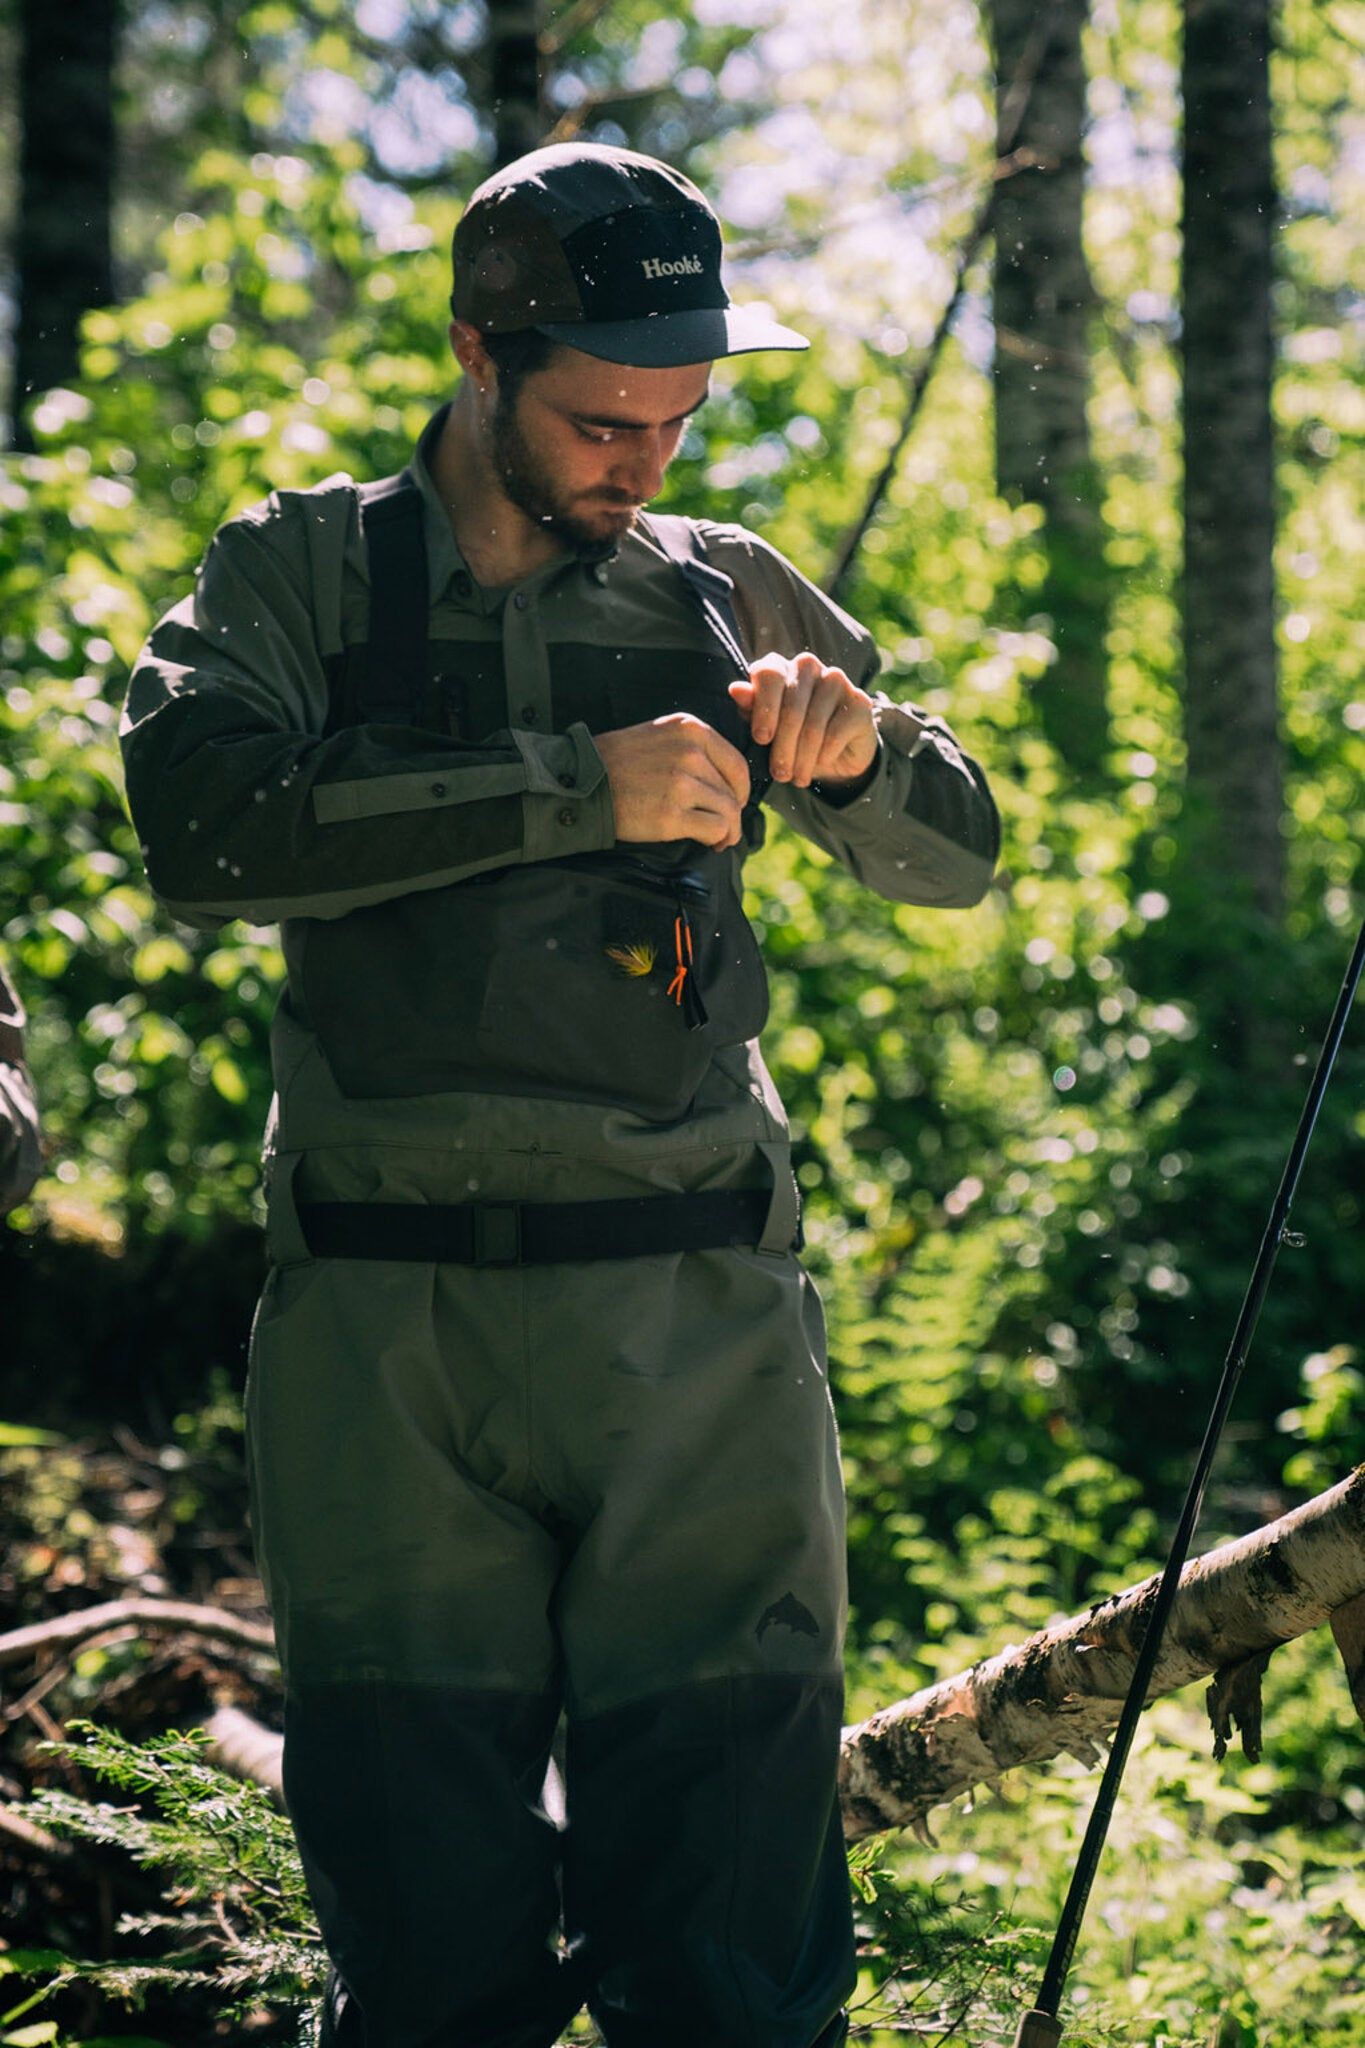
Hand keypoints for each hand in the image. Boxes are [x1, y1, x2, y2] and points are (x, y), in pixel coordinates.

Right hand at [595, 713, 750, 849]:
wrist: (582, 783)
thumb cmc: (616, 764)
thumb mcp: (658, 736)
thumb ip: (692, 749)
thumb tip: (725, 781)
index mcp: (689, 728)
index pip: (736, 763)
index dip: (740, 789)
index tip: (733, 802)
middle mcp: (690, 751)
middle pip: (734, 790)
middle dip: (733, 813)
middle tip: (723, 827)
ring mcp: (681, 782)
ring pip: (729, 811)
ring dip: (728, 831)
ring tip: (717, 839)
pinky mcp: (672, 814)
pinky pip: (715, 829)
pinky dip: (717, 840)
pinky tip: (708, 844)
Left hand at [728, 652, 877, 788]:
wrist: (834, 755)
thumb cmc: (792, 738)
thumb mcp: (766, 729)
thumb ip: (751, 709)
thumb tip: (735, 690)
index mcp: (781, 667)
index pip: (769, 674)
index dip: (764, 708)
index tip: (761, 739)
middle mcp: (808, 666)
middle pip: (791, 706)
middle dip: (783, 747)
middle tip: (780, 774)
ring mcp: (836, 680)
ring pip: (813, 724)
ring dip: (803, 758)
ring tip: (797, 778)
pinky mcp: (860, 701)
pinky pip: (836, 732)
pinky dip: (825, 754)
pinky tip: (822, 763)